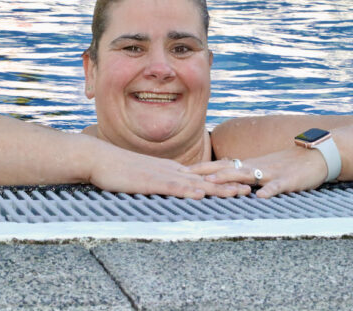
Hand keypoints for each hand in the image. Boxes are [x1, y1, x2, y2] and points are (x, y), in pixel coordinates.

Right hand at [88, 142, 251, 198]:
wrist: (98, 158)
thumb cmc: (118, 168)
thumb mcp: (144, 175)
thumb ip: (158, 180)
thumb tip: (170, 187)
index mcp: (171, 169)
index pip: (203, 174)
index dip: (224, 177)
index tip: (242, 180)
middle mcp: (171, 170)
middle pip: (207, 177)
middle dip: (231, 182)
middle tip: (253, 186)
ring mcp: (161, 175)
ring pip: (195, 183)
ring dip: (218, 188)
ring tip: (239, 192)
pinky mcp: (148, 182)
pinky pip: (172, 187)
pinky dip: (188, 191)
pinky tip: (200, 195)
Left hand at [184, 147, 328, 197]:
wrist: (316, 154)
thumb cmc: (288, 163)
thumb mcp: (262, 167)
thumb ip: (244, 173)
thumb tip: (224, 178)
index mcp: (248, 165)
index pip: (219, 165)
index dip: (200, 169)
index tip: (179, 172)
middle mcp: (255, 166)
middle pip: (226, 168)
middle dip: (204, 173)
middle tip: (184, 177)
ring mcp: (270, 172)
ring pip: (246, 175)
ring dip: (228, 179)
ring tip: (211, 184)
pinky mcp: (287, 180)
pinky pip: (276, 186)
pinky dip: (268, 191)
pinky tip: (260, 197)